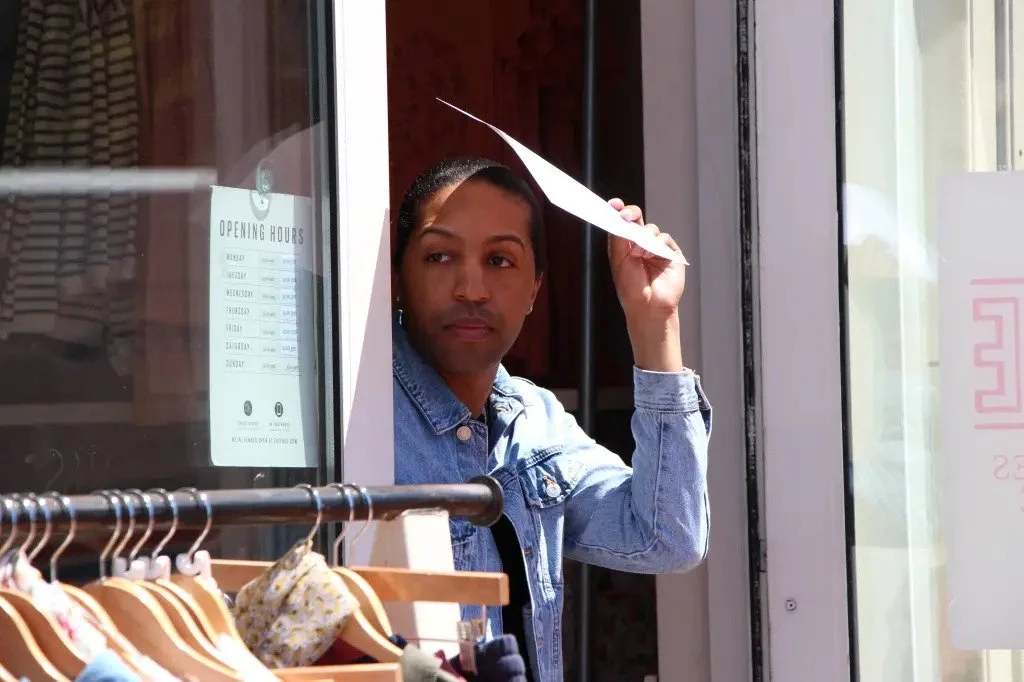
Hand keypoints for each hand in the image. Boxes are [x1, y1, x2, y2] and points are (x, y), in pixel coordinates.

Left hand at [606, 199, 686, 371]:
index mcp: (625, 245)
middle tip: (624, 215)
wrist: (648, 307)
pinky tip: (649, 254)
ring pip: (651, 228)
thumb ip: (619, 239)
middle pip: (637, 220)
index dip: (618, 212)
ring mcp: (656, 248)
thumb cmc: (631, 288)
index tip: (613, 205)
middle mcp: (640, 244)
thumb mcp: (619, 261)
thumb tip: (619, 218)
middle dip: (631, 214)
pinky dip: (656, 244)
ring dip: (643, 237)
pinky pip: (665, 238)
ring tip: (638, 253)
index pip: (622, 223)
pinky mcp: (670, 254)